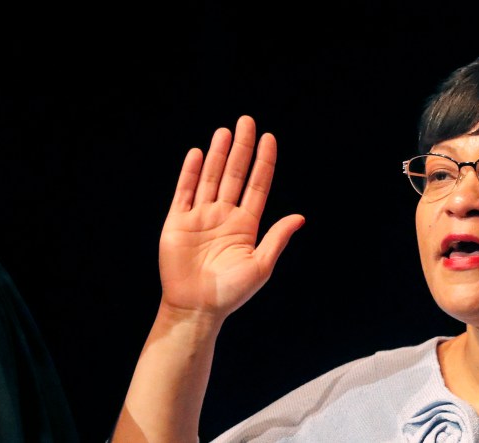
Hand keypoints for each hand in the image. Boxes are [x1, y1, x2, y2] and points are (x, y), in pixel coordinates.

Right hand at [157, 115, 303, 320]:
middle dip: (241, 148)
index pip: (257, 185)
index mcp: (246, 224)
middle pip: (234, 174)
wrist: (196, 309)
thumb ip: (277, 238)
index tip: (269, 138)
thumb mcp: (261, 265)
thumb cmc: (231, 292)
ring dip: (217, 154)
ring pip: (210, 178)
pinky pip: (184, 193)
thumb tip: (300, 217)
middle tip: (246, 121)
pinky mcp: (177, 223)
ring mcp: (200, 217)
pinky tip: (197, 154)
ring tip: (225, 131)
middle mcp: (224, 215)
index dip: (263, 162)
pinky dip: (190, 173)